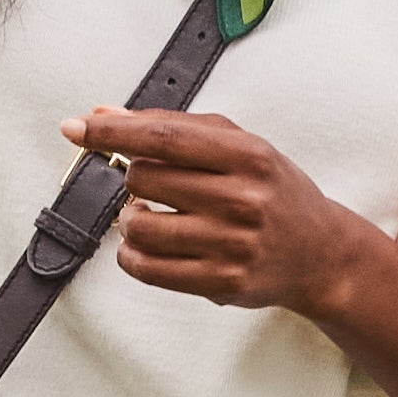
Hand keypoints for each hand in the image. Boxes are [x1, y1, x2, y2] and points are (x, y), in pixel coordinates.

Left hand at [60, 105, 362, 312]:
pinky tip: (144, 246)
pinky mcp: (221, 282)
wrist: (321, 254)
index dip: (111, 132)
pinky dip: (132, 255)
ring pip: (138, 226)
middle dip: (136, 179)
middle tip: (155, 186)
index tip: (76, 128)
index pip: (162, 138)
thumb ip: (175, 127)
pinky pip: (147, 268)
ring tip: (151, 216)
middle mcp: (242, 199)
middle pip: (143, 179)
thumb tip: (103, 114)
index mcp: (248, 156)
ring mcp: (232, 244)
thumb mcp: (241, 147)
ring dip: (131, 219)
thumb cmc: (275, 192)